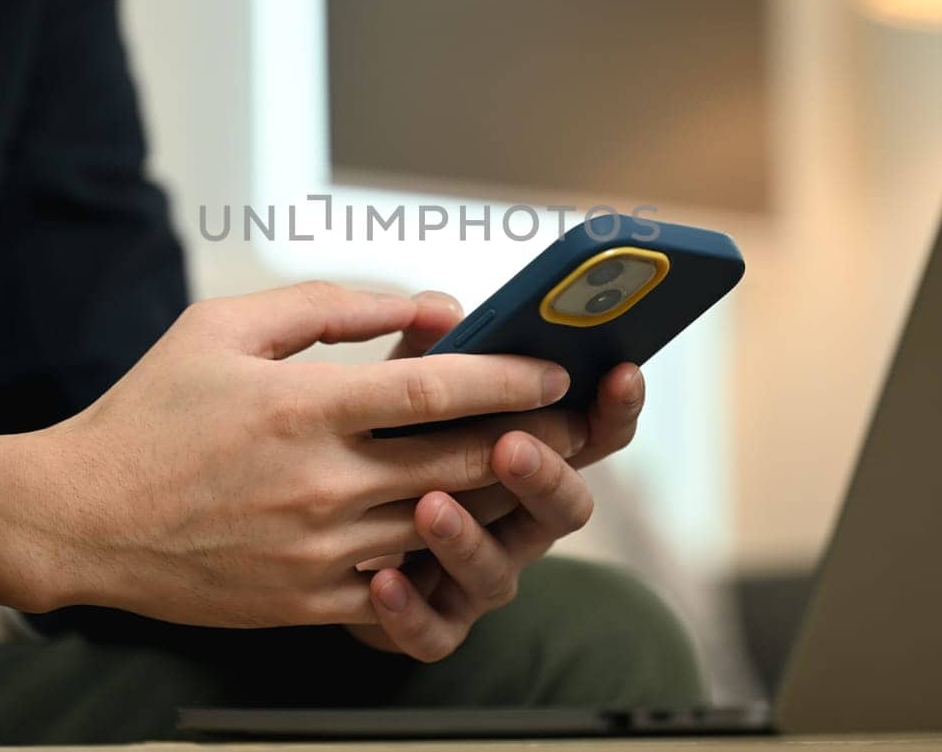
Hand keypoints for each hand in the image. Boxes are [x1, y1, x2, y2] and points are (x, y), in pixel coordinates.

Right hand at [0, 282, 585, 626]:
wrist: (79, 519)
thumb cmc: (152, 410)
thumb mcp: (225, 327)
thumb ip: (333, 305)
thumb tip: (430, 307)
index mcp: (305, 407)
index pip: (438, 390)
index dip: (511, 376)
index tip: (558, 367)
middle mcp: (323, 484)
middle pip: (465, 464)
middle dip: (534, 440)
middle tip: (579, 419)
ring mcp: (319, 552)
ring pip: (446, 526)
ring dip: (504, 498)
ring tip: (538, 467)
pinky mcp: (308, 601)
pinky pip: (403, 584)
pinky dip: (444, 558)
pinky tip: (467, 532)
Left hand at [345, 290, 647, 660]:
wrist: (321, 534)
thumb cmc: (381, 450)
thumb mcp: (406, 393)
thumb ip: (430, 352)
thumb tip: (447, 309)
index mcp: (528, 457)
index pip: (592, 434)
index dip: (614, 407)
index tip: (620, 371)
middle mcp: (518, 521)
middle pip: (565, 506)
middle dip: (543, 474)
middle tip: (511, 444)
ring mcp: (481, 577)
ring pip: (499, 570)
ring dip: (468, 537)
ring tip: (430, 506)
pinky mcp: (434, 625)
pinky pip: (433, 631)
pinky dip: (410, 608)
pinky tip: (383, 579)